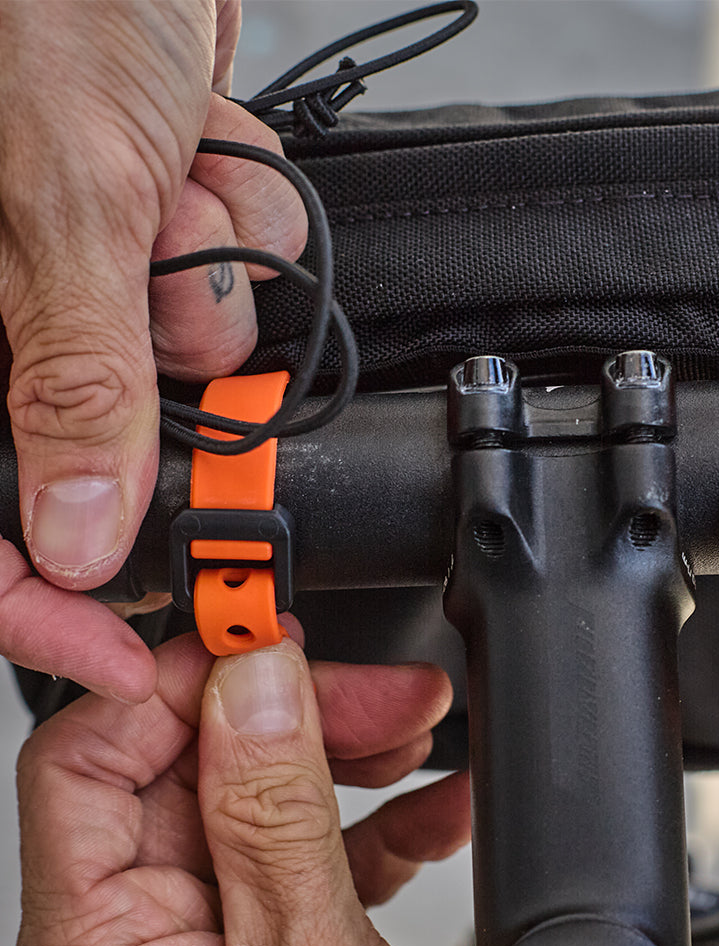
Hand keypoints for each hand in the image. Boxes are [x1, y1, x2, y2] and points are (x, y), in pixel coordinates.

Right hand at [0, 1, 305, 700]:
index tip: (119, 651)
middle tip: (165, 277)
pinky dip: (239, 229)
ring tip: (176, 176)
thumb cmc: (45, 16)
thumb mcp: (61, 203)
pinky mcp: (155, 253)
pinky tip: (201, 161)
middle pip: (111, 444)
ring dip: (208, 278)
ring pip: (190, 365)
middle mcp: (12, 322)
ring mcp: (91, 289)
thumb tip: (70, 537)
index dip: (38, 605)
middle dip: (171, 372)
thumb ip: (70, 384)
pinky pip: (230, 294)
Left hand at [14, 630, 474, 945]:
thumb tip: (254, 678)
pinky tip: (433, 807)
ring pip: (261, 803)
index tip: (257, 632)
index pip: (92, 760)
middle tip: (380, 691)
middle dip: (294, 715)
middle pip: (192, 770)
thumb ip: (273, 813)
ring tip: (419, 733)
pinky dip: (378, 821)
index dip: (172, 684)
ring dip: (346, 758)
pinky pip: (316, 857)